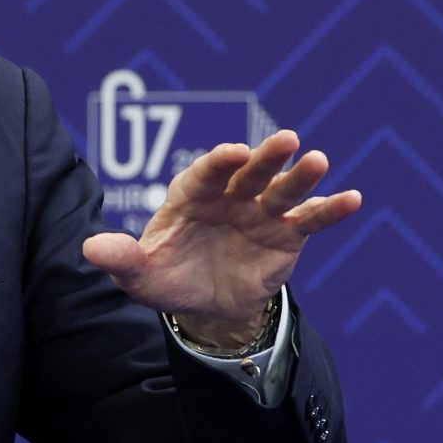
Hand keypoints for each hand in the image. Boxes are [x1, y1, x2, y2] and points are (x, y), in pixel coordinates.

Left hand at [82, 130, 361, 346]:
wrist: (204, 303)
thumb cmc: (167, 277)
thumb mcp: (140, 274)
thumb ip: (120, 258)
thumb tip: (90, 248)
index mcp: (190, 196)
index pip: (205, 174)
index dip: (218, 163)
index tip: (233, 152)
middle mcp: (228, 196)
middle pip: (248, 172)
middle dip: (265, 156)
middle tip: (286, 139)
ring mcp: (259, 212)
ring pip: (282, 190)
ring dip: (301, 175)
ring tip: (319, 160)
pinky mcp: (285, 235)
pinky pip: (309, 220)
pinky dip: (329, 209)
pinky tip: (352, 198)